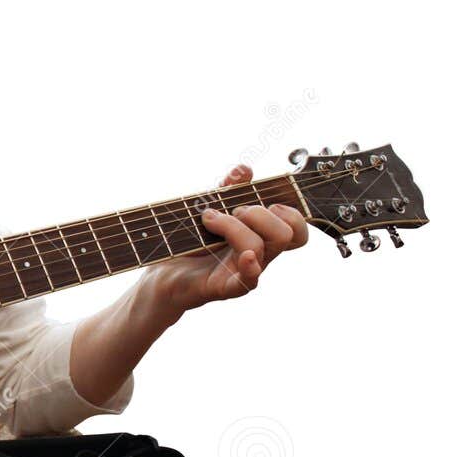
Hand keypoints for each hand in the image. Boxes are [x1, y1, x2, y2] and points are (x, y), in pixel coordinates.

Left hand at [144, 163, 309, 314]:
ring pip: (260, 248)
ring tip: (209, 220)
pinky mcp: (226, 287)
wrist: (160, 270)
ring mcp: (244, 271)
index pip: (296, 229)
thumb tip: (244, 169)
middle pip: (287, 235)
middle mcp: (258, 254)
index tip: (267, 202)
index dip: (292, 213)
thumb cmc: (188, 239)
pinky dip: (249, 265)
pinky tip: (243, 255)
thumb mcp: (209, 205)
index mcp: (260, 235)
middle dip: (260, 214)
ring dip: (233, 226)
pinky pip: (249, 280)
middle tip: (233, 211)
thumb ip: (228, 187)